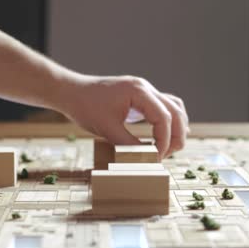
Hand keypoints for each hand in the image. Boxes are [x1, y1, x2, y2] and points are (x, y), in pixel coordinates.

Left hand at [62, 75, 188, 158]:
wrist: (71, 92)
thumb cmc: (85, 107)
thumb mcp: (107, 129)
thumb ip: (128, 144)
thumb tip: (147, 159)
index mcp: (139, 92)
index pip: (164, 117)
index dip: (164, 141)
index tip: (156, 157)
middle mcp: (146, 88)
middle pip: (175, 111)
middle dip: (176, 136)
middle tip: (166, 156)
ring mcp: (144, 90)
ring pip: (174, 107)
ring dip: (176, 127)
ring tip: (170, 148)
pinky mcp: (140, 96)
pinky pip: (163, 106)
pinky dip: (169, 120)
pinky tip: (166, 134)